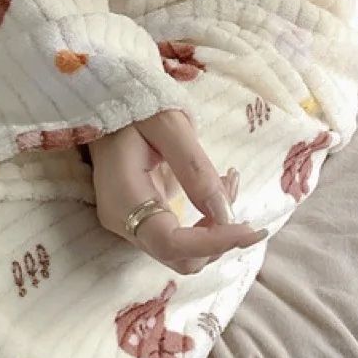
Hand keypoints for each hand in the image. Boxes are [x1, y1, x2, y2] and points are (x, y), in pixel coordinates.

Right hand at [91, 110, 265, 274]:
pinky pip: (181, 234)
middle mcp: (123, 221)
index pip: (171, 243)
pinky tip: (221, 185)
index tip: (251, 230)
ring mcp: (131, 223)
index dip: (213, 243)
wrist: (106, 100)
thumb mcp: (169, 125)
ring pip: (184, 249)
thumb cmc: (135, 104)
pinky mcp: (143, 218)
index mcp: (123, 199)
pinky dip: (208, 219)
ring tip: (230, 179)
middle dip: (219, 236)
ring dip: (217, 226)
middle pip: (179, 257)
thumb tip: (226, 214)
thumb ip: (196, 170)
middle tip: (237, 189)